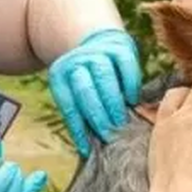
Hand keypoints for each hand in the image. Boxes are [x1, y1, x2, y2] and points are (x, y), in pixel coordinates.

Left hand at [48, 27, 142, 156]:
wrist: (98, 42)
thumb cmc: (87, 80)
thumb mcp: (75, 92)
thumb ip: (80, 114)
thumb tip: (87, 149)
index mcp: (59, 75)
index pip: (68, 105)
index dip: (77, 128)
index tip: (86, 149)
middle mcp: (76, 61)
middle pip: (85, 90)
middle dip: (97, 115)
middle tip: (108, 135)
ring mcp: (97, 52)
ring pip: (104, 78)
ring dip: (113, 102)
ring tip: (120, 122)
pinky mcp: (119, 47)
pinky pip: (125, 66)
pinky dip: (130, 85)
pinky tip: (132, 100)